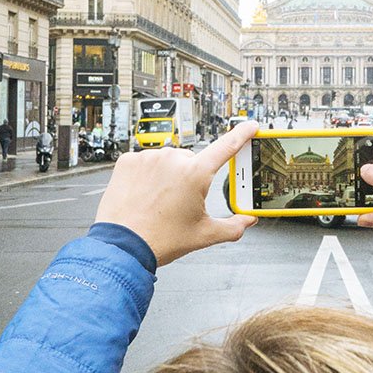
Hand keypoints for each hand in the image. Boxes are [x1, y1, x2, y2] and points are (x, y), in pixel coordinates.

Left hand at [94, 122, 258, 265]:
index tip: (250, 126)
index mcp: (195, 174)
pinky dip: (147, 176)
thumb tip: (247, 221)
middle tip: (181, 203)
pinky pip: (146, 162)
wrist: (121, 247)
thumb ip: (233, 227)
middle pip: (193, 162)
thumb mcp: (203, 235)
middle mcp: (172, 159)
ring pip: (168, 161)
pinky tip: (145, 194)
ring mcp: (148, 158)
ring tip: (159, 202)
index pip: (227, 146)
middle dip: (192, 179)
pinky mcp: (128, 161)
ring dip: (168, 176)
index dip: (242, 134)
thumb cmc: (158, 239)